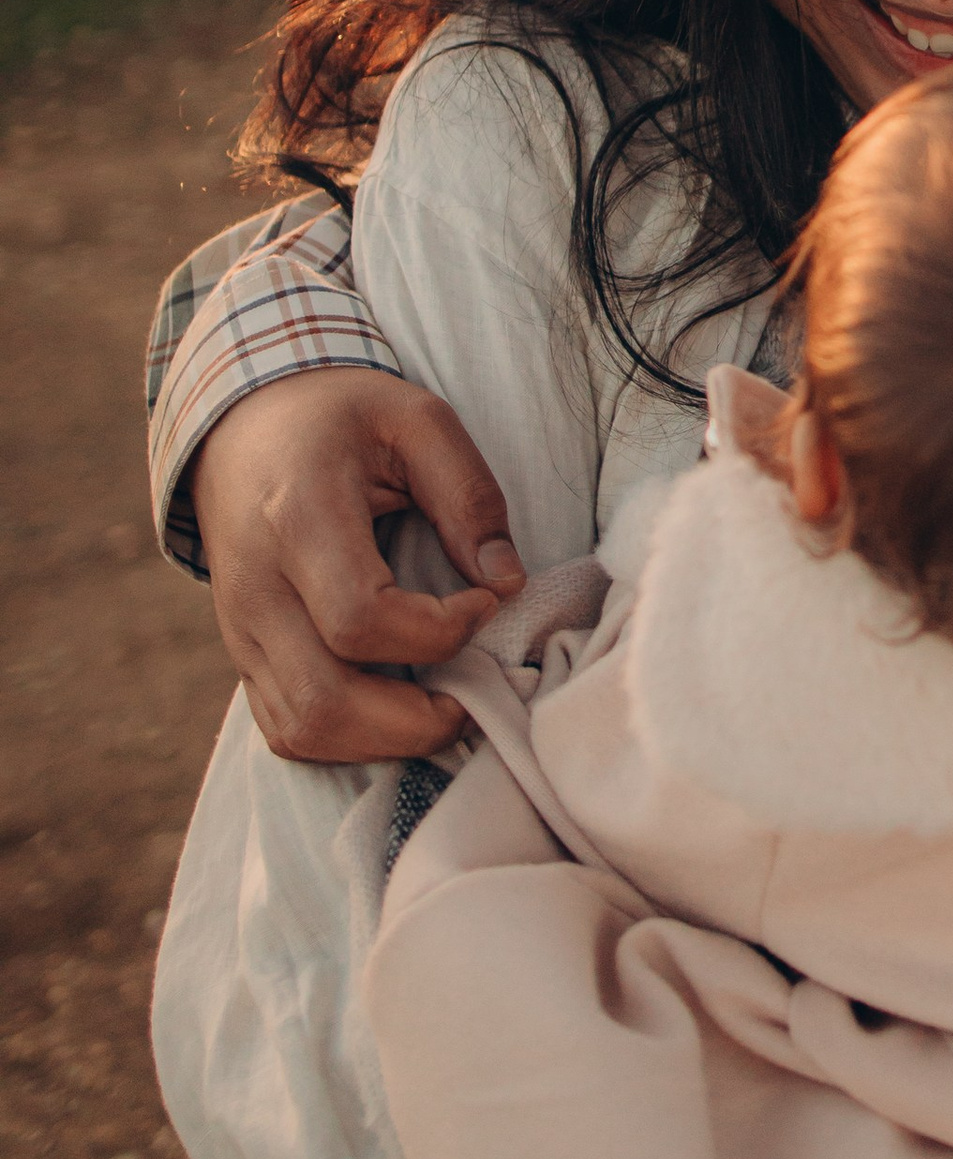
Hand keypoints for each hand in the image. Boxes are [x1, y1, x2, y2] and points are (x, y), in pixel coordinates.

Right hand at [193, 369, 522, 763]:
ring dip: (384, 742)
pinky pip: (285, 729)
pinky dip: (348, 739)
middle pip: (325, 700)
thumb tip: (507, 582)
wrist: (243, 424)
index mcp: (297, 517)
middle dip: (417, 721)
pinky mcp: (242, 654)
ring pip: (302, 730)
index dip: (439, 630)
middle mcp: (255, 586)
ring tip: (443, 706)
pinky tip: (398, 707)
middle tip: (474, 692)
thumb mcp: (417, 420)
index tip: (487, 600)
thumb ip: (469, 495)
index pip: (361, 618)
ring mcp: (240, 629)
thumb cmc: (339, 416)